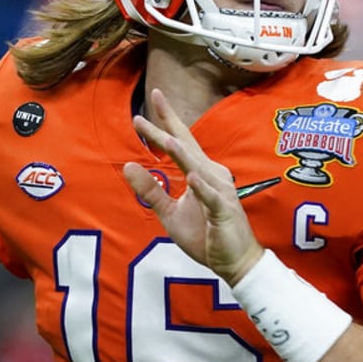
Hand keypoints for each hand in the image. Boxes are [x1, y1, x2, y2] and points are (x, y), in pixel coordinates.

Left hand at [122, 88, 261, 284]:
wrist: (234, 262)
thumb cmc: (205, 234)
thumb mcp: (170, 212)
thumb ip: (150, 190)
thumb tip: (127, 166)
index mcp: (200, 172)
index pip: (179, 143)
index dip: (162, 125)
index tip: (142, 109)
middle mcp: (212, 175)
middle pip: (186, 146)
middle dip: (169, 124)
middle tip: (154, 98)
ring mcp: (220, 192)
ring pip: (199, 168)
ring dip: (184, 153)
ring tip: (167, 138)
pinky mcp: (224, 212)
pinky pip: (212, 198)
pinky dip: (202, 187)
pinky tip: (191, 177)